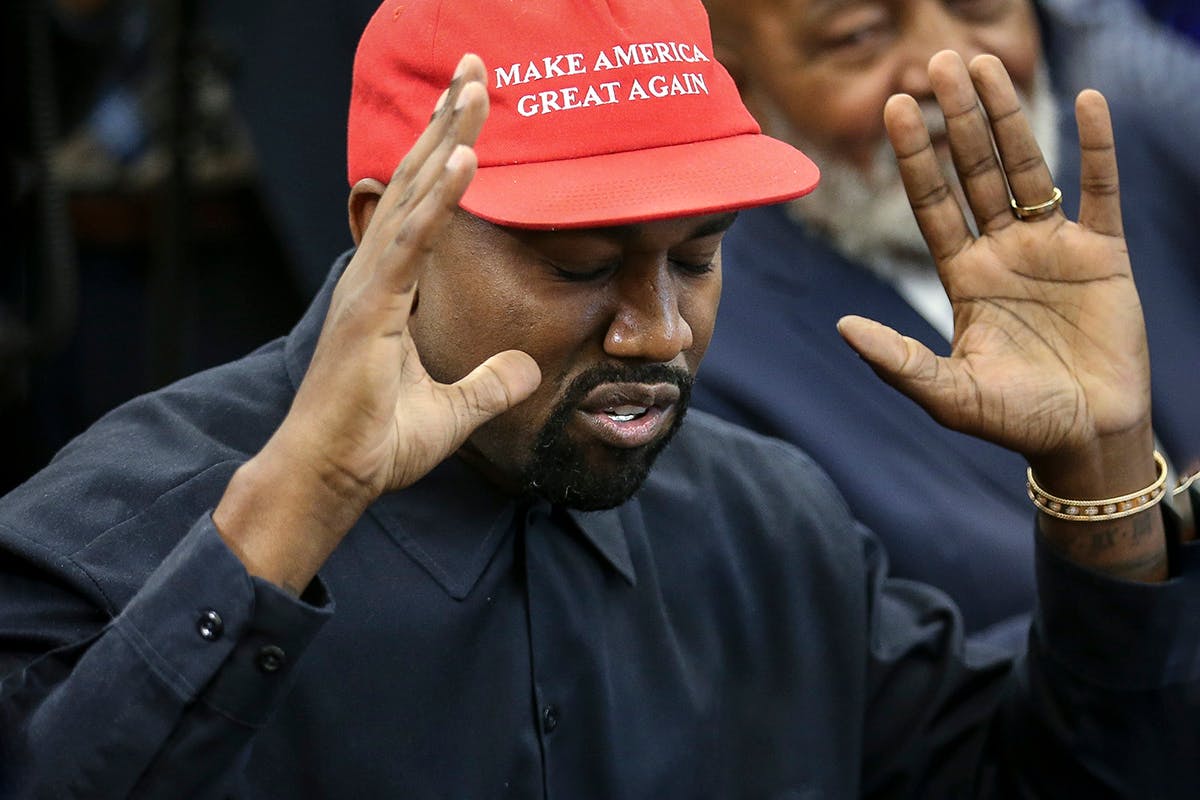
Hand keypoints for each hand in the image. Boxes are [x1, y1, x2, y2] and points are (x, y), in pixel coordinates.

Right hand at [214, 55, 540, 590]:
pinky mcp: (371, 309)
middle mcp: (375, 274)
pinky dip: (437, 198)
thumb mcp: (453, 412)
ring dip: (445, 137)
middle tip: (477, 66)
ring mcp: (369, 287)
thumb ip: (489, 384)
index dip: (448, 154)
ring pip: (411, 195)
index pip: (423, 206)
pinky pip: (411, 242)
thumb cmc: (374, 443)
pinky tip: (464, 157)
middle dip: (447, 121)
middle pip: (415, 181)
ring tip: (476, 86)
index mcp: (388, 288)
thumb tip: (528, 371)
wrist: (332, 478)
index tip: (474, 106)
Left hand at [838, 51, 1150, 466]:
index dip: (915, 155)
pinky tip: (1088, 102)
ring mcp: (1052, 248)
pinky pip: (1100, 190)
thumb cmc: (1014, 420)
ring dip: (1009, 117)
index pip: (932, 203)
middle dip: (957, 118)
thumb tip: (842, 326)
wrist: (1085, 439)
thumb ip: (898, 361)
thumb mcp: (949, 394)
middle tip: (938, 62)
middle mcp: (1001, 251)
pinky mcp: (1103, 255)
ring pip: (1028, 168)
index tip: (895, 107)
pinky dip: (1096, 148)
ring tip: (988, 63)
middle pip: (975, 171)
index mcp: (962, 276)